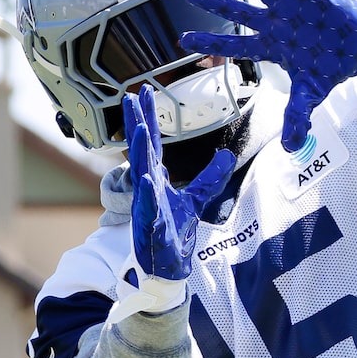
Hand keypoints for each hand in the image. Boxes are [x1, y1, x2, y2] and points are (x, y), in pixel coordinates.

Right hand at [124, 91, 235, 290]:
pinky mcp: (149, 225)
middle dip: (136, 122)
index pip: (152, 142)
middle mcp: (148, 187)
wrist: (168, 266)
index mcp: (156, 178)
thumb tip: (226, 155)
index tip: (144, 91)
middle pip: (142, 149)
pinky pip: (147, 205)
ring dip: (139, 150)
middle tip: (131, 96)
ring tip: (138, 128)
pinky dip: (146, 192)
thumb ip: (209, 178)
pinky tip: (144, 175)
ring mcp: (147, 204)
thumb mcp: (196, 200)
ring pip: (141, 172)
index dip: (149, 116)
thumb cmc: (175, 231)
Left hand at [179, 0, 356, 152]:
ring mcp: (289, 4)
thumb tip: (292, 149)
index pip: (235, 45)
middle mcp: (274, 22)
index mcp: (271, 46)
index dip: (210, 41)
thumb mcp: (311, 94)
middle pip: (239, 12)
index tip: (183, 38)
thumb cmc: (329, 65)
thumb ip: (299, 117)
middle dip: (215, 3)